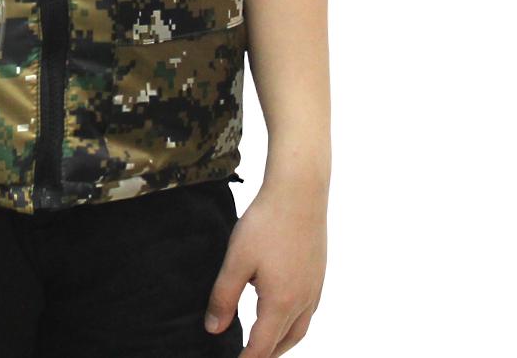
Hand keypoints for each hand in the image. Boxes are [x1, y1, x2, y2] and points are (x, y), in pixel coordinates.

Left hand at [204, 177, 327, 356]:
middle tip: (249, 356)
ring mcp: (314, 287)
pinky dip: (295, 321)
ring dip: (283, 341)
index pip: (262, 346)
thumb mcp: (237, 260)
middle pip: (285, 342)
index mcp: (280, 303)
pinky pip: (309, 310)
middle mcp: (303, 301)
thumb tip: (214, 329)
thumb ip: (224, 296)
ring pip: (300, 328)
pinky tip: (285, 309)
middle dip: (267, 354)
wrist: (300, 192)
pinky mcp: (318, 273)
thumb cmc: (266, 223)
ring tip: (267, 342)